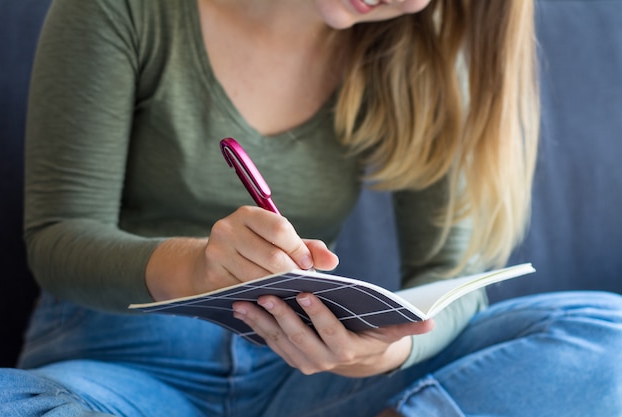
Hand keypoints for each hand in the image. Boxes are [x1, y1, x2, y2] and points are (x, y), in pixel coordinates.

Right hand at [146, 206, 338, 300]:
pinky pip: (245, 289)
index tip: (307, 265)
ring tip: (288, 290)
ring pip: (259, 276)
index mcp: (247, 214)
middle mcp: (227, 228)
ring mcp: (217, 252)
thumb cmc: (252, 250)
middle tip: (301, 283)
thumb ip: (307, 248)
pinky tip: (269, 297)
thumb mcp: (277, 243)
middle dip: (292, 273)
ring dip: (279, 287)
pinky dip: (261, 295)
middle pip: (272, 256)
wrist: (207, 266)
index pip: (280, 229)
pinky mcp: (211, 274)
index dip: (298, 249)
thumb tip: (332, 262)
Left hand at [233, 292, 434, 376]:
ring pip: (278, 340)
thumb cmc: (372, 332)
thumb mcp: (389, 329)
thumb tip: (430, 322)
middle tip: (266, 293)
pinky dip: (255, 326)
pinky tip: (241, 309)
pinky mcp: (289, 356)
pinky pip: (269, 342)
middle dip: (281, 315)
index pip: (330, 332)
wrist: (356, 357)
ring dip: (260, 321)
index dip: (318, 314)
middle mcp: (322, 360)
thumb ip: (405, 325)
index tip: (305, 293)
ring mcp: (303, 360)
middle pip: (299, 336)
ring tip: (244, 300)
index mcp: (346, 350)